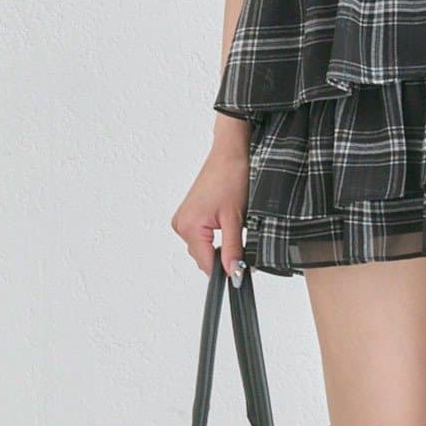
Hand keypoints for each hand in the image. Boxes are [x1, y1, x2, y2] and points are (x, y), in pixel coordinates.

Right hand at [171, 135, 248, 277]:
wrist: (230, 153)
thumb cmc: (231, 176)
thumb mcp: (236, 218)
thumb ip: (234, 248)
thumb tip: (234, 271)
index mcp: (188, 226)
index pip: (205, 263)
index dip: (225, 271)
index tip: (242, 273)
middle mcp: (181, 224)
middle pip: (203, 257)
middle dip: (223, 257)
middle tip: (244, 247)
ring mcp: (183, 219)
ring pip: (203, 248)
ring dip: (219, 247)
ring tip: (234, 228)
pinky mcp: (190, 214)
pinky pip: (201, 236)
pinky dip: (214, 237)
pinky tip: (226, 225)